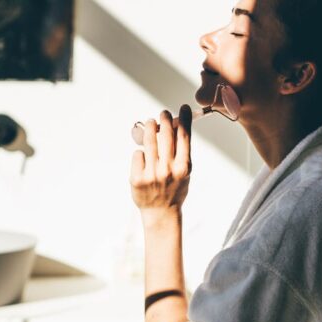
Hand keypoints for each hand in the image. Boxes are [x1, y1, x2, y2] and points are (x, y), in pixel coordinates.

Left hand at [130, 105, 192, 223]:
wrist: (162, 212)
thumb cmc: (175, 188)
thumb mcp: (185, 172)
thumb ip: (181, 151)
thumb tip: (176, 125)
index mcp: (183, 167)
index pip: (184, 137)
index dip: (184, 119)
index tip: (183, 108)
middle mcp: (168, 170)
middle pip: (165, 135)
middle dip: (164, 120)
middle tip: (163, 113)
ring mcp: (151, 174)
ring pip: (148, 141)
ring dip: (149, 127)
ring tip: (150, 123)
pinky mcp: (137, 179)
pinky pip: (138, 155)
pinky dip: (141, 154)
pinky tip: (145, 159)